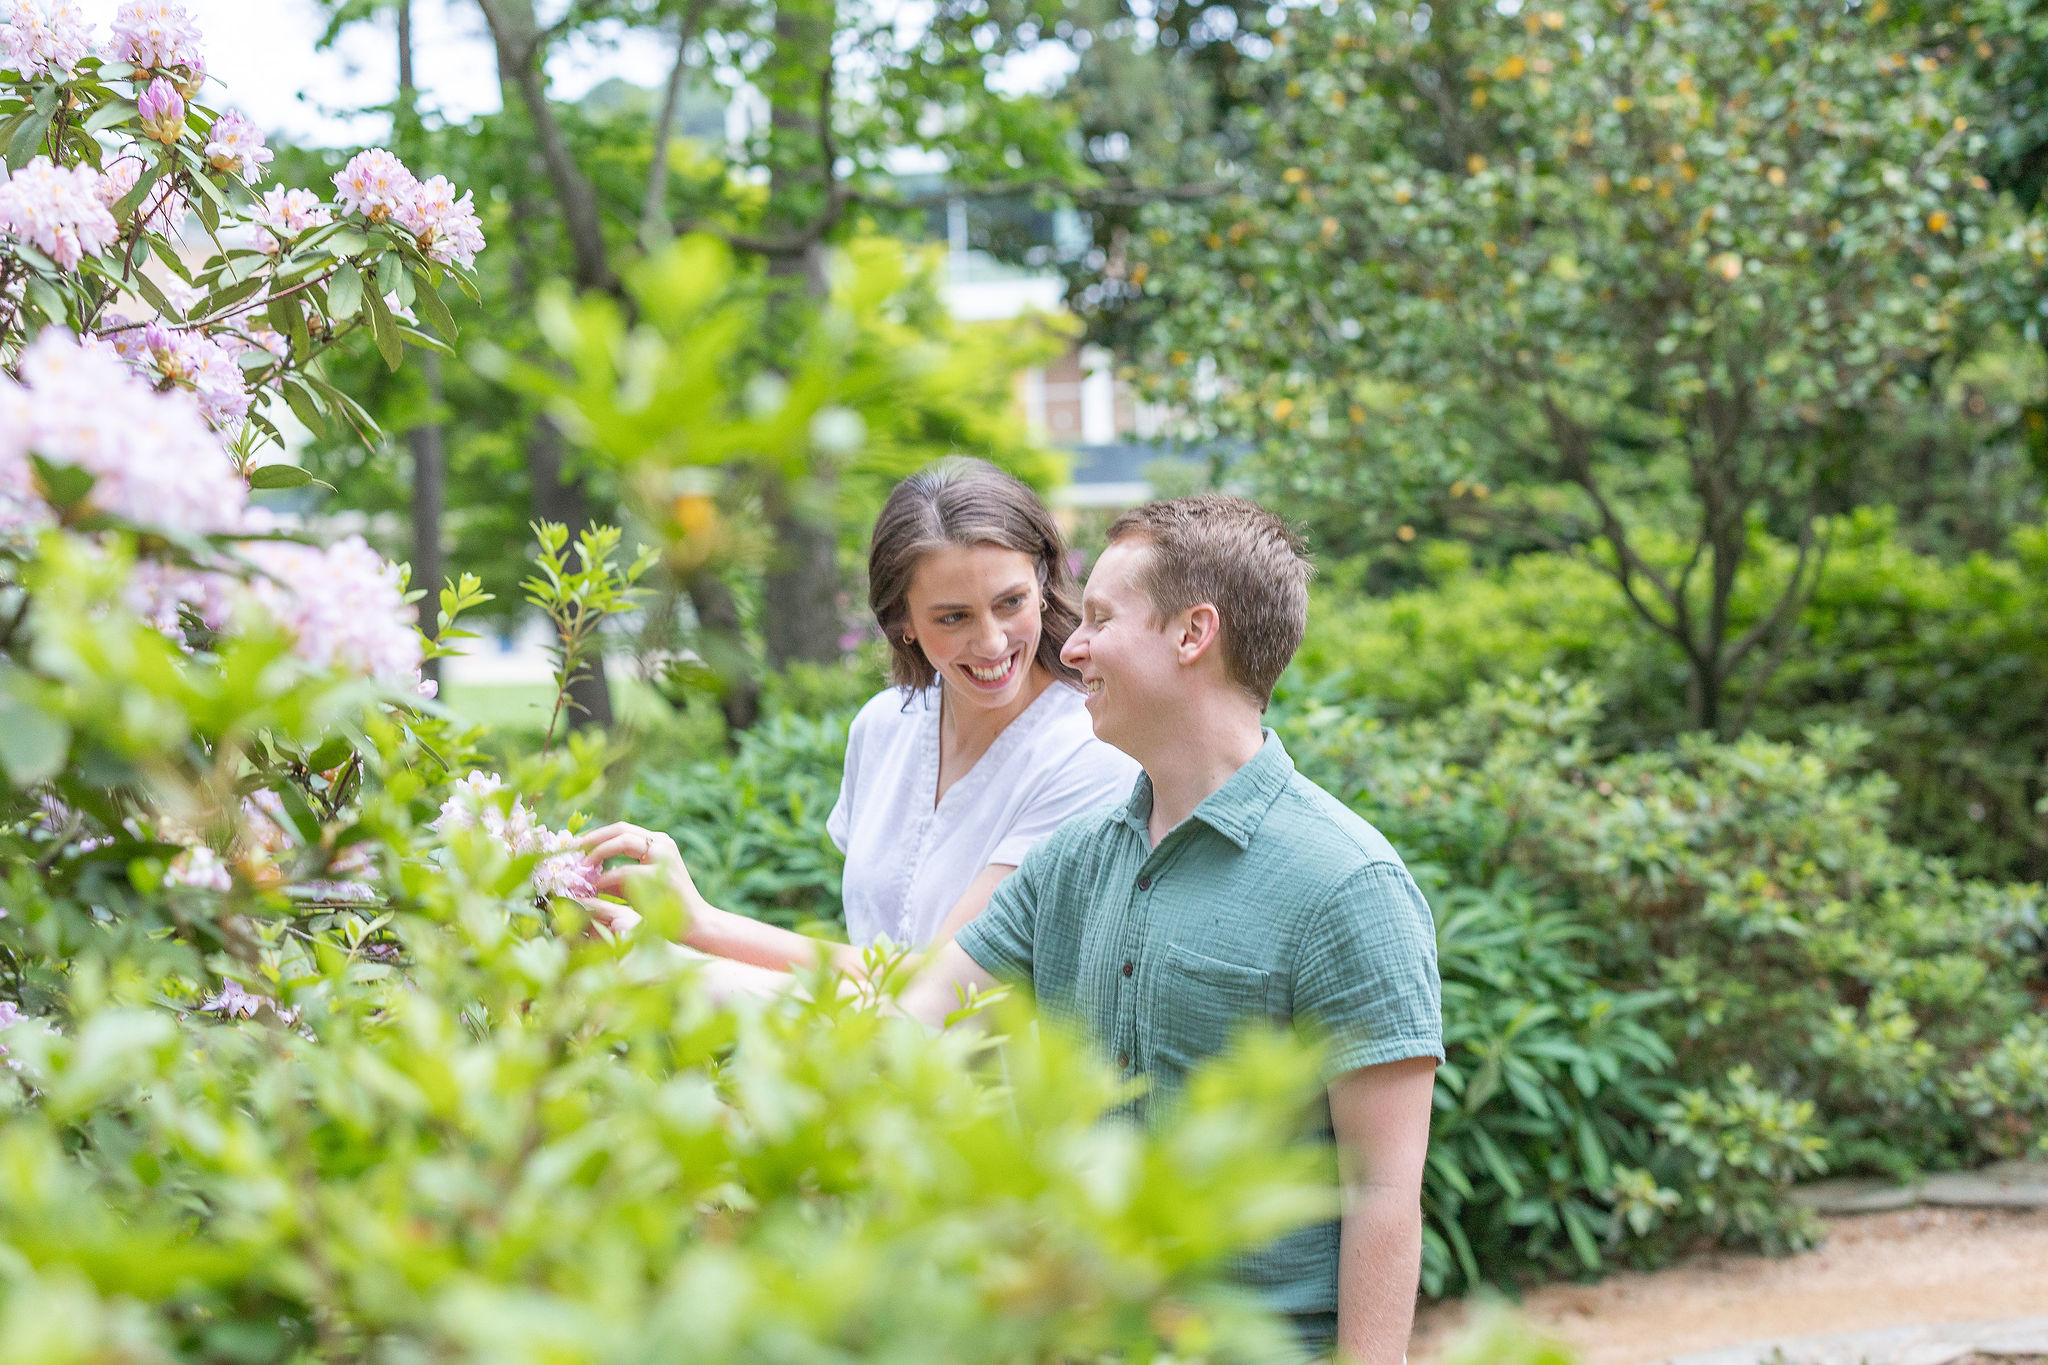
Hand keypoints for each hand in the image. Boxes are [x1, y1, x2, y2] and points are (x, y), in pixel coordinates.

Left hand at [579, 821, 702, 909]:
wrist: (696, 924)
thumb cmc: (665, 908)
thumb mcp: (636, 886)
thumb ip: (614, 877)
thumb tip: (584, 875)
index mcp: (659, 843)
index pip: (622, 829)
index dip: (597, 835)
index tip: (577, 845)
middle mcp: (662, 843)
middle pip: (621, 829)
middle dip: (593, 838)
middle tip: (573, 849)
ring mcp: (663, 855)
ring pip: (622, 842)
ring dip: (598, 853)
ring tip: (582, 868)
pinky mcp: (660, 873)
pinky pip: (623, 871)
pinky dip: (605, 879)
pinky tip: (594, 888)